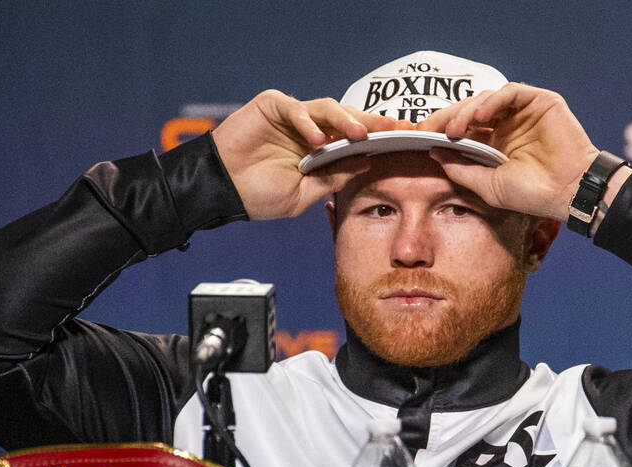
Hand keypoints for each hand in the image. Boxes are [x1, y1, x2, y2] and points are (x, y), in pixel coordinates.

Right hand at [211, 90, 401, 219]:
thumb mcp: (305, 193)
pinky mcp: (272, 106)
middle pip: (348, 120)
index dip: (381, 138)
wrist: (223, 190)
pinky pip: (295, 108)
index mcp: (322, 150)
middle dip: (373, 124)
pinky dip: (306, 122)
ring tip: (360, 135)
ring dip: (345, 120)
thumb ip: (335, 176)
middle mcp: (310, 129)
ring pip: (326, 109)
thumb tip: (369, 163)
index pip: (356, 139)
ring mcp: (292, 116)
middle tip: (397, 129)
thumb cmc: (260, 195)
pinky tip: (316, 139)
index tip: (408, 140)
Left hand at [417, 83, 599, 219]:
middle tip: (430, 128)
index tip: (419, 135)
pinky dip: (492, 101)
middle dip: (447, 117)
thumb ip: (460, 168)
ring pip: (487, 99)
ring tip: (455, 128)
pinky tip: (480, 115)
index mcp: (495, 144)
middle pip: (470, 111)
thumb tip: (433, 151)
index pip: (463, 129)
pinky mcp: (540, 102)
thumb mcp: (486, 184)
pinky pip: (511, 92)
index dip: (441, 129)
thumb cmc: (531, 194)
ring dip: (467, 110)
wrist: (567, 192)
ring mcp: (523, 112)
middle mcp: (507, 125)